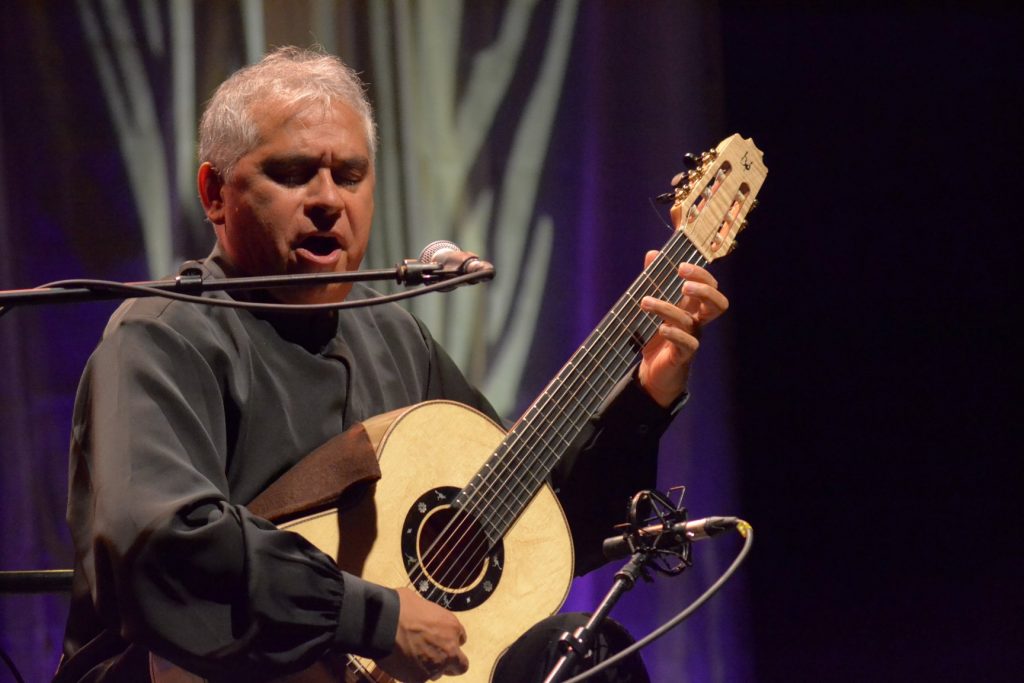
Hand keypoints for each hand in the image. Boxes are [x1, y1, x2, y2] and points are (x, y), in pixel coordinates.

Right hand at [377, 587, 468, 681]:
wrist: (383, 623)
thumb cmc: (400, 607)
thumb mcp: (424, 606)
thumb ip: (433, 620)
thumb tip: (426, 622)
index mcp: (452, 627)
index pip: (460, 640)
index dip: (448, 641)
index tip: (438, 641)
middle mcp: (450, 649)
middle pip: (460, 665)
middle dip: (450, 663)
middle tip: (434, 659)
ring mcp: (436, 667)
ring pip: (438, 674)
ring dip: (429, 668)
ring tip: (411, 659)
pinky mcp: (420, 678)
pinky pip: (419, 679)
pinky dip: (412, 674)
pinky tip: (402, 664)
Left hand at [637, 252, 728, 406]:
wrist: (652, 372)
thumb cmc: (656, 336)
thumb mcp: (654, 306)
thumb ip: (655, 280)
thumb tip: (652, 253)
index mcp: (693, 307)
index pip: (710, 287)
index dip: (701, 275)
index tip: (680, 266)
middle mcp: (697, 322)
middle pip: (718, 304)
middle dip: (703, 290)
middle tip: (682, 283)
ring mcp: (692, 338)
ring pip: (690, 320)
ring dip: (667, 308)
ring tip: (645, 301)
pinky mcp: (682, 356)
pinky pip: (687, 343)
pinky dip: (674, 334)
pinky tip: (661, 328)